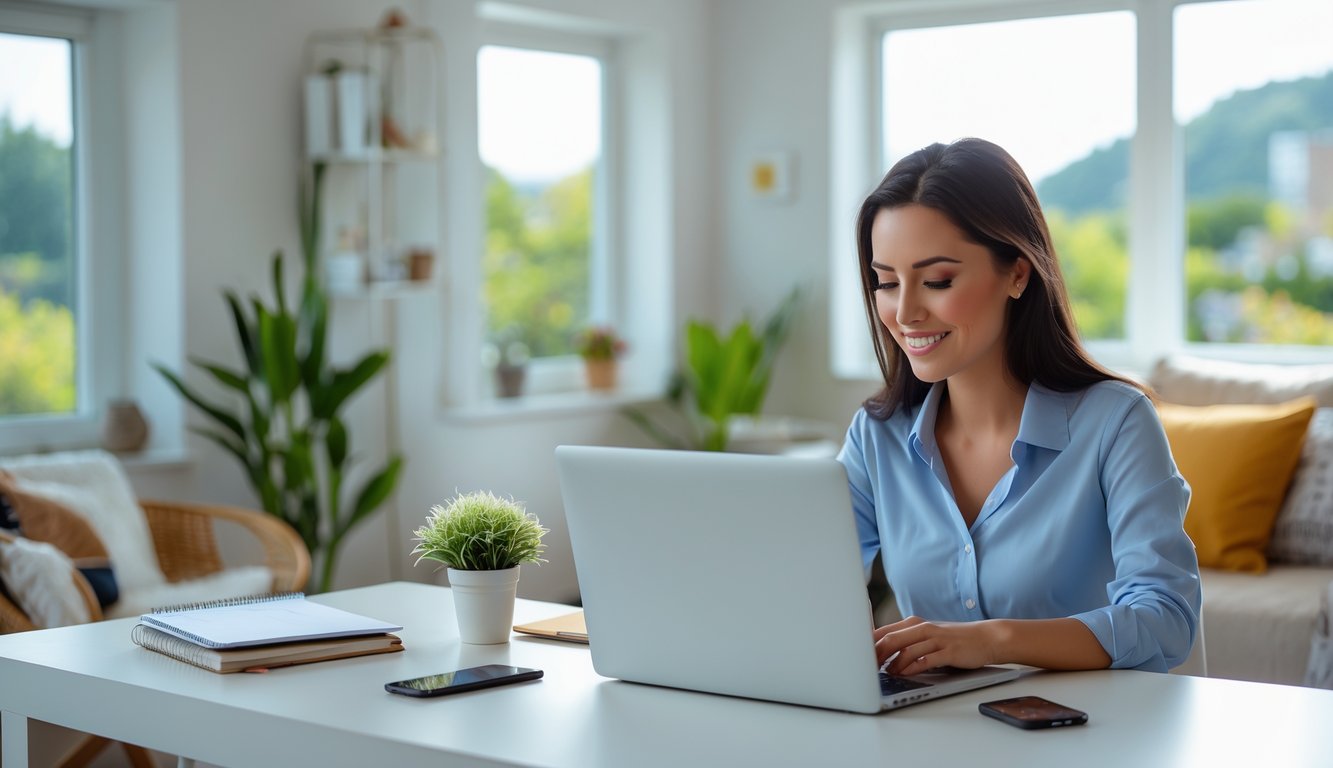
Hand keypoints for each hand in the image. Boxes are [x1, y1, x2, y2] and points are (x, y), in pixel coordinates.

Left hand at [873, 615, 999, 675]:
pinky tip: (905, 674)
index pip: (883, 631)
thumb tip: (880, 653)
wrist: (985, 638)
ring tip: (886, 673)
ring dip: (893, 664)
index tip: (857, 656)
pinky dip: (912, 668)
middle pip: (891, 640)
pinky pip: (926, 660)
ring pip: (906, 650)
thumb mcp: (927, 635)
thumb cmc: (953, 639)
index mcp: (914, 624)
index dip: (868, 645)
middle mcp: (923, 628)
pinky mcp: (947, 651)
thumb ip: (907, 641)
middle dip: (875, 655)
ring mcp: (935, 639)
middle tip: (866, 667)